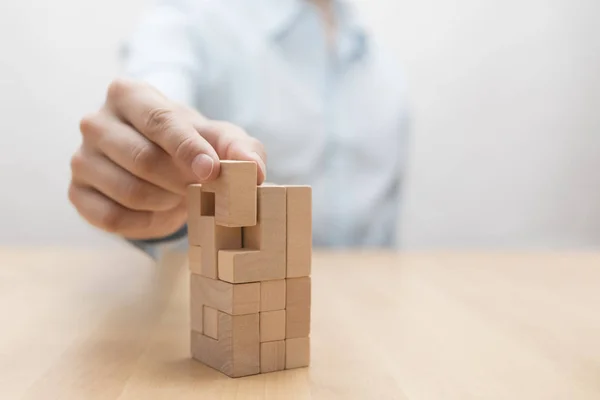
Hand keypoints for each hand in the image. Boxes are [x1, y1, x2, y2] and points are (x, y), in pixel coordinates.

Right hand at [69, 78, 266, 239]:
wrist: (162, 164)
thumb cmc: (193, 145)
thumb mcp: (222, 140)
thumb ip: (241, 149)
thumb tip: (254, 171)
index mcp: (129, 94)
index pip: (159, 121)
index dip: (188, 149)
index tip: (212, 171)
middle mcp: (96, 121)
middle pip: (142, 159)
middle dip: (181, 181)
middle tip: (204, 190)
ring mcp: (82, 158)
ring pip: (129, 191)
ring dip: (167, 202)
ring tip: (182, 198)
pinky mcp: (77, 193)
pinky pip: (112, 218)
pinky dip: (146, 222)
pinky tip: (162, 212)